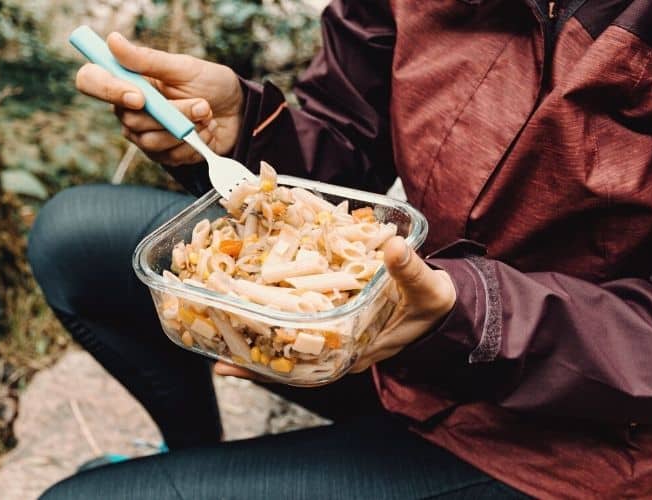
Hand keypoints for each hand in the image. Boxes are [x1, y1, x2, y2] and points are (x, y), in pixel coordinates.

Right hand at [75, 32, 242, 165]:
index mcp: (127, 81)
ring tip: (207, 116)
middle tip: (201, 104)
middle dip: (173, 114)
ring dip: (186, 129)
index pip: (91, 82)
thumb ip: (147, 60)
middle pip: (130, 119)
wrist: (237, 111)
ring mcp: (144, 135)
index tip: (139, 96)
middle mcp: (129, 109)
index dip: (107, 90)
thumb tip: (112, 41)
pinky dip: (194, 145)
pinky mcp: (163, 155)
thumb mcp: (183, 67)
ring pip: (151, 141)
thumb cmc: (210, 84)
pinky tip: (206, 132)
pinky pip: (170, 157)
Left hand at [214, 236, 455, 380]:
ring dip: (259, 326)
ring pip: (292, 333)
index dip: (270, 370)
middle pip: (290, 355)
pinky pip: (303, 309)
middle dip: (253, 352)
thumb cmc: (433, 305)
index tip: (234, 367)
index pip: (307, 368)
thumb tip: (392, 247)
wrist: (440, 302)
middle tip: (211, 351)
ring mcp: (336, 327)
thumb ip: (409, 271)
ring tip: (219, 321)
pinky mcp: (336, 308)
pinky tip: (255, 286)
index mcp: (357, 349)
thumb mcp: (427, 290)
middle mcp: (339, 343)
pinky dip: (280, 299)